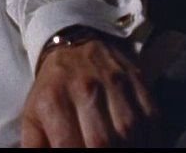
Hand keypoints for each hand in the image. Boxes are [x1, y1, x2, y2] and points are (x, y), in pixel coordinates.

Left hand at [21, 39, 158, 146]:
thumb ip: (35, 145)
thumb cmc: (53, 88)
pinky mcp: (139, 84)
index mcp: (54, 100)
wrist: (76, 43)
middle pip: (102, 143)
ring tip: (121, 150)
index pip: (68, 147)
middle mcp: (85, 90)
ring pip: (130, 134)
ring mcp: (115, 86)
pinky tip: (139, 144)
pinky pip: (152, 122)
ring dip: (128, 148)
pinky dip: (149, 140)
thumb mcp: (33, 114)